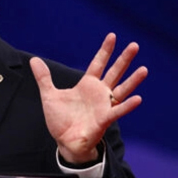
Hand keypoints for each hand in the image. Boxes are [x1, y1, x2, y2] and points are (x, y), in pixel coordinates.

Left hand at [30, 33, 146, 163]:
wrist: (65, 142)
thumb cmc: (60, 120)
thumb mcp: (49, 95)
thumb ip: (44, 78)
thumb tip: (34, 59)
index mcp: (87, 85)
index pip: (98, 63)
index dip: (105, 50)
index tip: (112, 36)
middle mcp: (99, 93)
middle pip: (114, 72)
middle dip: (124, 60)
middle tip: (135, 45)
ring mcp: (104, 106)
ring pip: (121, 90)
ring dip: (133, 80)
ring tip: (144, 69)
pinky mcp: (104, 119)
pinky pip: (118, 111)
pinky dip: (127, 106)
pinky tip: (138, 98)